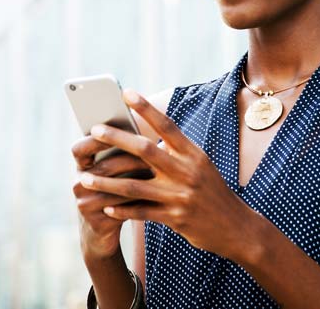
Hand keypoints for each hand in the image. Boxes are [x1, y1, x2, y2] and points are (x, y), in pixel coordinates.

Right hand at [71, 131, 153, 259]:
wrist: (103, 231)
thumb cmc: (116, 189)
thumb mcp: (114, 169)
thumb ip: (123, 148)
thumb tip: (149, 123)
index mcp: (81, 166)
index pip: (80, 148)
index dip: (95, 139)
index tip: (116, 129)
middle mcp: (78, 183)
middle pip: (104, 166)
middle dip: (128, 157)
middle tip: (151, 149)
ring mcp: (85, 204)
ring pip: (114, 187)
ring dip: (136, 177)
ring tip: (157, 168)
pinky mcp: (96, 222)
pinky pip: (120, 207)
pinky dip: (138, 197)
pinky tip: (156, 191)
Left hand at [78, 89, 257, 260]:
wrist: (235, 226)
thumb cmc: (213, 191)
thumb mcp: (201, 165)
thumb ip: (177, 152)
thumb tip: (150, 137)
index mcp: (193, 154)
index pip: (166, 126)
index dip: (146, 108)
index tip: (127, 93)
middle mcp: (186, 171)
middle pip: (145, 150)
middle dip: (117, 139)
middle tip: (94, 130)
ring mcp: (179, 196)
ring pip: (134, 186)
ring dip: (106, 182)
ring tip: (84, 177)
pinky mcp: (174, 218)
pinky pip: (141, 213)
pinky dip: (121, 210)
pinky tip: (105, 207)